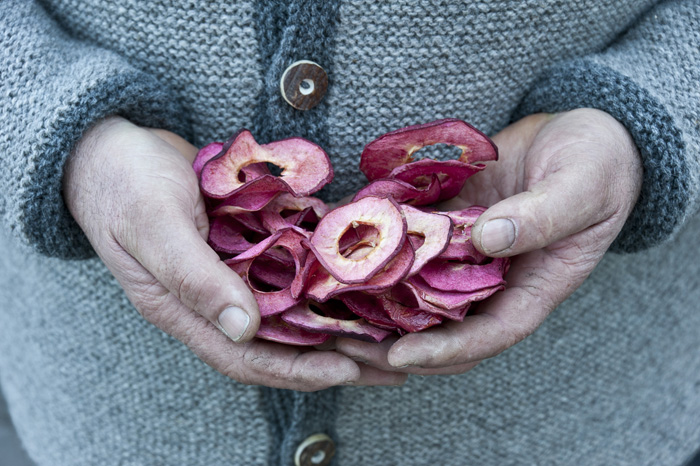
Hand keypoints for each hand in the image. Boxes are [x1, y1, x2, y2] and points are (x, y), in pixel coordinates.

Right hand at [63, 117, 405, 389]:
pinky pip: (291, 270)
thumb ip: (195, 277)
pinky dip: (324, 279)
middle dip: (334, 356)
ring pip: (292, 310)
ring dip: (337, 323)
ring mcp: (232, 271)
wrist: (110, 147)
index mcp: (184, 310)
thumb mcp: (153, 226)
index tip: (348, 371)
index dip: (297, 370)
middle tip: (389, 364)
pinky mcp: (246, 245)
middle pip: (280, 342)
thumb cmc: (122, 183)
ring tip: (388, 331)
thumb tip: (244, 329)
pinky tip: (361, 281)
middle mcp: (213, 300)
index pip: (246, 357)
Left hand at [334, 109, 642, 373]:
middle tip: (343, 340)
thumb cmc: (598, 164)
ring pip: (415, 289)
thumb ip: (541, 216)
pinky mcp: (446, 224)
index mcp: (532, 288)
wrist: (581, 134)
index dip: (444, 352)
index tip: (400, 356)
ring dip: (374, 300)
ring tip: (328, 302)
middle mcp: (492, 279)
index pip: (486, 336)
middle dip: (393, 341)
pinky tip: (341, 246)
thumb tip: (488, 240)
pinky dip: (378, 250)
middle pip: (440, 326)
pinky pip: (409, 243)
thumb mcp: (580, 187)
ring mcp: (464, 253)